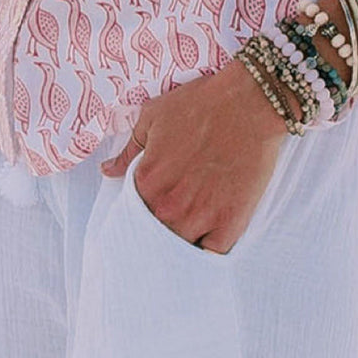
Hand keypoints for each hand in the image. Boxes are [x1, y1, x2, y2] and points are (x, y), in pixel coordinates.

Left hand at [100, 58, 287, 253]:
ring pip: (183, 247)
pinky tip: (213, 236)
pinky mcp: (230, 224)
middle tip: (178, 212)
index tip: (157, 203)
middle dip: (164, 226)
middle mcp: (169, 206)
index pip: (135, 213)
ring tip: (195, 225)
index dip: (145, 209)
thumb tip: (108, 171)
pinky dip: (210, 250)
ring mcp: (200, 218)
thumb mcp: (154, 116)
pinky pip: (213, 255)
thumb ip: (129, 150)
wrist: (249, 102)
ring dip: (186, 239)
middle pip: (158, 234)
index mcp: (147, 182)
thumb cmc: (202, 103)